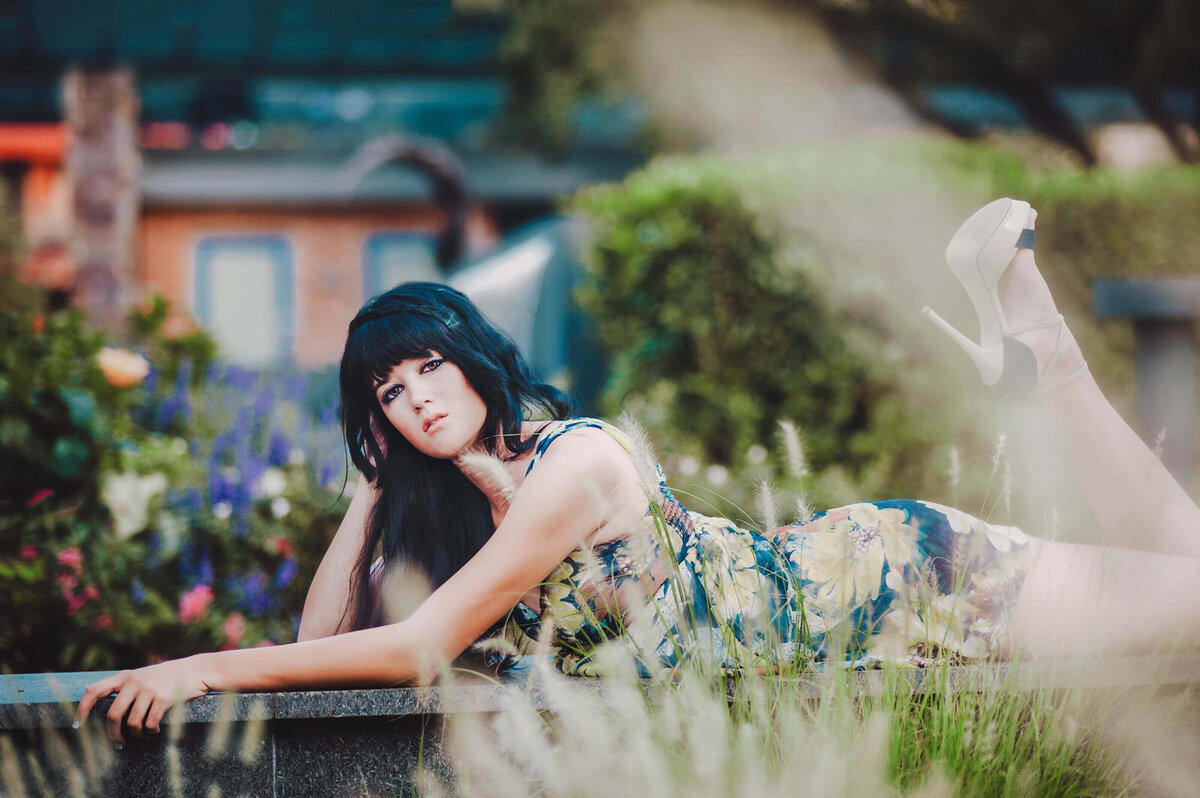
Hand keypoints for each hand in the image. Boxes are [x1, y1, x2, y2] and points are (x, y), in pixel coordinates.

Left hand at [76, 656, 212, 744]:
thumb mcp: (145, 675)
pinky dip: (150, 732)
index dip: (83, 709)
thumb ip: (128, 687)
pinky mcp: (163, 698)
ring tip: (143, 736)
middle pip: (113, 714)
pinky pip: (149, 723)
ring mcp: (149, 690)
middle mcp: (135, 682)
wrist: (196, 670)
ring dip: (136, 735)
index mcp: (126, 676)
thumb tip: (107, 710)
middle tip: (118, 742)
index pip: (95, 691)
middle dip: (113, 734)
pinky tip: (154, 731)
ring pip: (133, 722)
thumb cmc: (169, 677)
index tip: (79, 725)